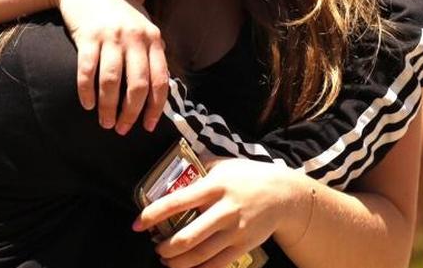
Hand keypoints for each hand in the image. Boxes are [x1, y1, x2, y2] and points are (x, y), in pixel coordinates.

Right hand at [55, 0, 168, 134]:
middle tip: (122, 130)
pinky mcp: (88, 36)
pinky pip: (88, 71)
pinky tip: (87, 105)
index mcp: (153, 37)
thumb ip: (150, 51)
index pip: (160, 80)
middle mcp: (135, 37)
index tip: (147, 126)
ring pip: (112, 82)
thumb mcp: (140, 24)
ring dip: (108, 107)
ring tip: (105, 123)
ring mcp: (111, 36)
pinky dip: (87, 92)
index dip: (155, 107)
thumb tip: (156, 89)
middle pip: (137, 85)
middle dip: (130, 113)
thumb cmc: (115, 9)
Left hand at [133, 158, 307, 267]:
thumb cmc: (248, 176)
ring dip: (178, 262)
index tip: (138, 223)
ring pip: (201, 254)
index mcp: (216, 185)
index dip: (155, 213)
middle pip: (189, 236)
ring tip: (166, 259)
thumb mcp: (223, 165)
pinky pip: (217, 264)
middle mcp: (225, 209)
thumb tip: (170, 174)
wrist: (283, 194)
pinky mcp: (244, 245)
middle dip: (166, 247)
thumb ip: (199, 169)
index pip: (179, 201)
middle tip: (155, 247)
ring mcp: (236, 230)